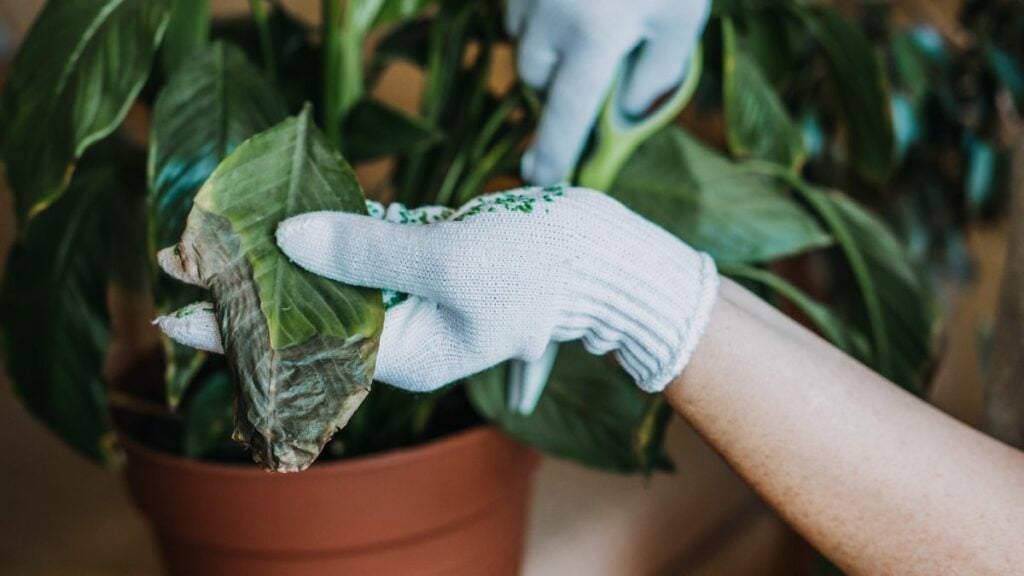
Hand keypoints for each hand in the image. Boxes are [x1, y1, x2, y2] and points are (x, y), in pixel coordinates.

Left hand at [156, 187, 718, 392]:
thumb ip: (367, 252)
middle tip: (191, 262)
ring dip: (292, 255)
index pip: (304, 346)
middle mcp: (404, 334)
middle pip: (313, 314)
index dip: (238, 332)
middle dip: (256, 289)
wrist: (598, 256)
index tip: (178, 316)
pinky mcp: (428, 267)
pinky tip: (304, 218)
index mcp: (407, 352)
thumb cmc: (535, 268)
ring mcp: (417, 301)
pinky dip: (341, 234)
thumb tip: (290, 235)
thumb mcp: (448, 260)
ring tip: (231, 235)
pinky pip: (371, 254)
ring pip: (338, 279)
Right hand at [507, 0, 709, 183]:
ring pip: (522, 42)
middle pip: (535, 79)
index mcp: (594, 34)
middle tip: (594, 67)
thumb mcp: (680, 19)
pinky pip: (517, 9)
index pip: (567, 111)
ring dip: (546, 47)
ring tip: (588, 20)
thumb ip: (656, 75)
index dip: (554, 151)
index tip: (541, 180)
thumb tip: (621, 114)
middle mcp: (550, 16)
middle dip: (557, 84)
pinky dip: (539, 14)